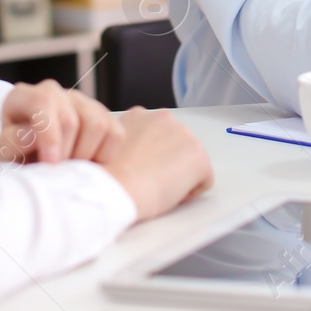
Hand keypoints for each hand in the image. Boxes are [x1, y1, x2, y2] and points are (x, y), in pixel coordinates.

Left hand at [0, 79, 123, 164]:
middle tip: (56, 173)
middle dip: (65, 154)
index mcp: (24, 97)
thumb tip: (30, 135)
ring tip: (68, 167)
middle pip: (71, 119)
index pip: (43, 102)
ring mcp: (82, 102)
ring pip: (97, 124)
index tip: (51, 164)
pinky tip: (84, 163)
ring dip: (84, 155)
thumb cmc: (15, 160)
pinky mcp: (105, 116)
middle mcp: (54, 92)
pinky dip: (103, 156)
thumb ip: (10, 144)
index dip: (49, 134)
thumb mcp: (3, 156)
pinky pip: (115, 134)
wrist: (33, 166)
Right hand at [95, 107, 213, 220]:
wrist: (114, 189)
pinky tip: (171, 195)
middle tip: (151, 180)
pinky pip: (203, 180)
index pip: (156, 134)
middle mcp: (165, 118)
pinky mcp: (199, 157)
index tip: (142, 169)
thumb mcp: (110, 147)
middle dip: (168, 161)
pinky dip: (191, 191)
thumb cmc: (107, 177)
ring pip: (189, 160)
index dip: (150, 155)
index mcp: (139, 115)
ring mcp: (185, 135)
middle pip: (175, 144)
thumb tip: (135, 153)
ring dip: (179, 173)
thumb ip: (127, 141)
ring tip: (159, 188)